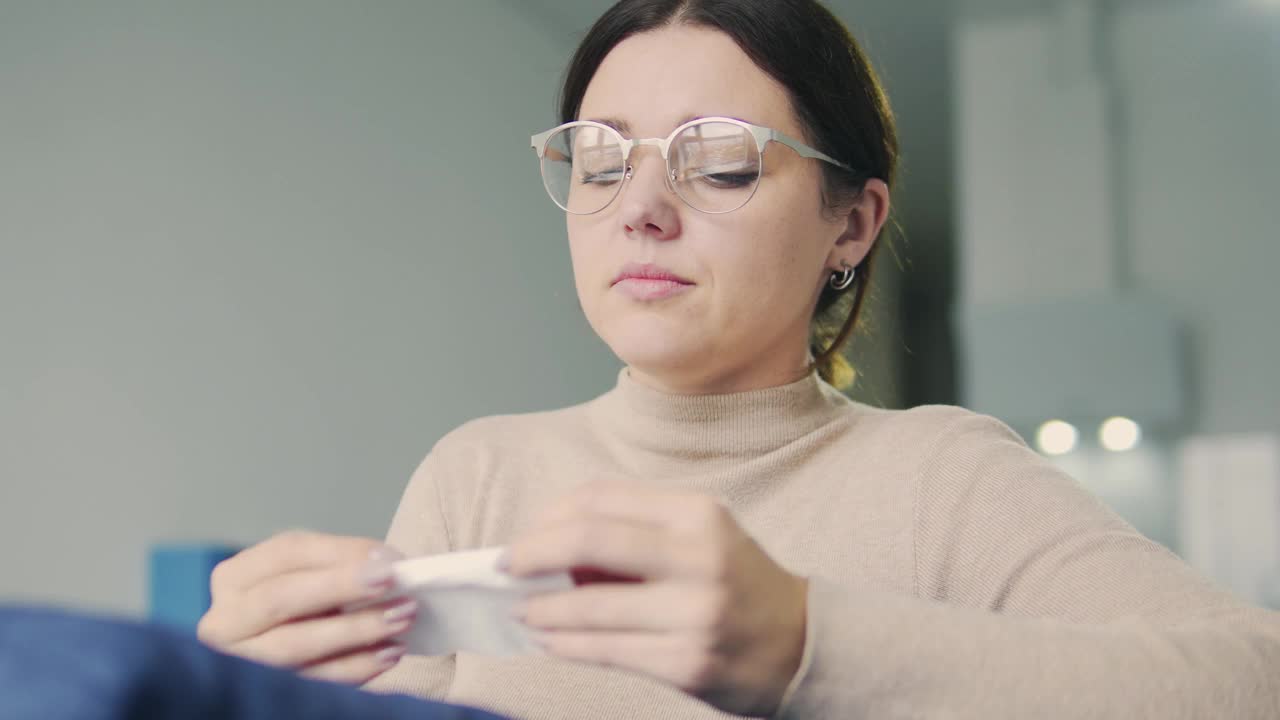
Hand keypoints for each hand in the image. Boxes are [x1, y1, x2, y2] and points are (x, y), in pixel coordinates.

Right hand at [196, 531, 415, 684]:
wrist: (278, 640)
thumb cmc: (301, 596)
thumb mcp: (311, 568)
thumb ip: (341, 560)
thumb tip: (386, 561)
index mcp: (235, 577)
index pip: (286, 554)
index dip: (338, 554)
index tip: (387, 558)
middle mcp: (228, 621)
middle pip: (280, 600)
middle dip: (339, 588)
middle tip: (391, 581)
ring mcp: (247, 661)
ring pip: (297, 646)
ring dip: (356, 630)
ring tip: (402, 618)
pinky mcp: (272, 690)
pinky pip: (316, 681)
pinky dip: (357, 666)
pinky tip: (390, 652)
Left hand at [505, 481, 808, 716]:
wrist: (802, 643)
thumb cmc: (737, 582)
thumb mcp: (697, 537)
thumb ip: (634, 531)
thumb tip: (552, 545)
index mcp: (698, 513)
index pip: (602, 498)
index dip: (550, 515)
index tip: (525, 534)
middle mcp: (699, 556)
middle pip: (589, 539)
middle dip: (532, 552)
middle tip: (505, 567)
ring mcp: (694, 612)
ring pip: (590, 605)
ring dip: (542, 609)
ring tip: (523, 611)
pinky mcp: (687, 662)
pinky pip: (607, 651)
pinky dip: (568, 645)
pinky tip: (552, 642)